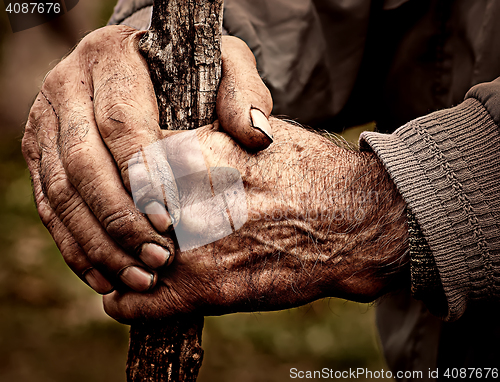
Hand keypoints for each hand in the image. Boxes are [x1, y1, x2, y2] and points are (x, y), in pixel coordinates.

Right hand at [21, 25, 272, 293]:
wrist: (142, 63)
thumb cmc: (188, 68)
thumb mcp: (222, 63)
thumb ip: (242, 92)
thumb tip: (256, 136)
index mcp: (110, 57)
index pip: (121, 124)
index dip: (144, 176)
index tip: (169, 219)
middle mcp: (67, 88)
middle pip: (84, 164)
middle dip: (121, 220)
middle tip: (158, 259)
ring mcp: (46, 123)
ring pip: (62, 194)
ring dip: (99, 244)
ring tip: (139, 279)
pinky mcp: (38, 154)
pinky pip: (49, 207)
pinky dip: (76, 247)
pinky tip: (105, 277)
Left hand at [103, 118, 408, 321]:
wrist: (354, 220)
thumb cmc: (308, 171)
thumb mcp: (252, 132)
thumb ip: (202, 135)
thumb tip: (165, 142)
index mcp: (189, 153)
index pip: (123, 166)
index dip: (125, 182)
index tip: (125, 192)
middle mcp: (182, 198)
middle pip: (118, 212)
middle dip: (118, 219)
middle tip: (122, 229)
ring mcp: (191, 246)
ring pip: (120, 257)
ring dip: (117, 261)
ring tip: (123, 264)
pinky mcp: (206, 289)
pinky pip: (137, 303)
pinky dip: (126, 302)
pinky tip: (125, 298)